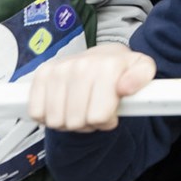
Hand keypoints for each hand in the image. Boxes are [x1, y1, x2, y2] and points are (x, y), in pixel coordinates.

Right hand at [27, 43, 156, 131]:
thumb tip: (125, 87)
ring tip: (80, 107)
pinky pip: (37, 112)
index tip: (110, 110)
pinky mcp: (41, 74)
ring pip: (56, 121)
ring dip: (68, 121)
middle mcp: (81, 65)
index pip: (98, 117)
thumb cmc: (120, 70)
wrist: (101, 57)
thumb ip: (143, 77)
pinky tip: (63, 105)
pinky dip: (49, 115)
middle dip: (87, 123)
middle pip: (76, 122)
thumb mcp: (142, 69)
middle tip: (93, 109)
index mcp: (107, 66)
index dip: (106, 120)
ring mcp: (58, 69)